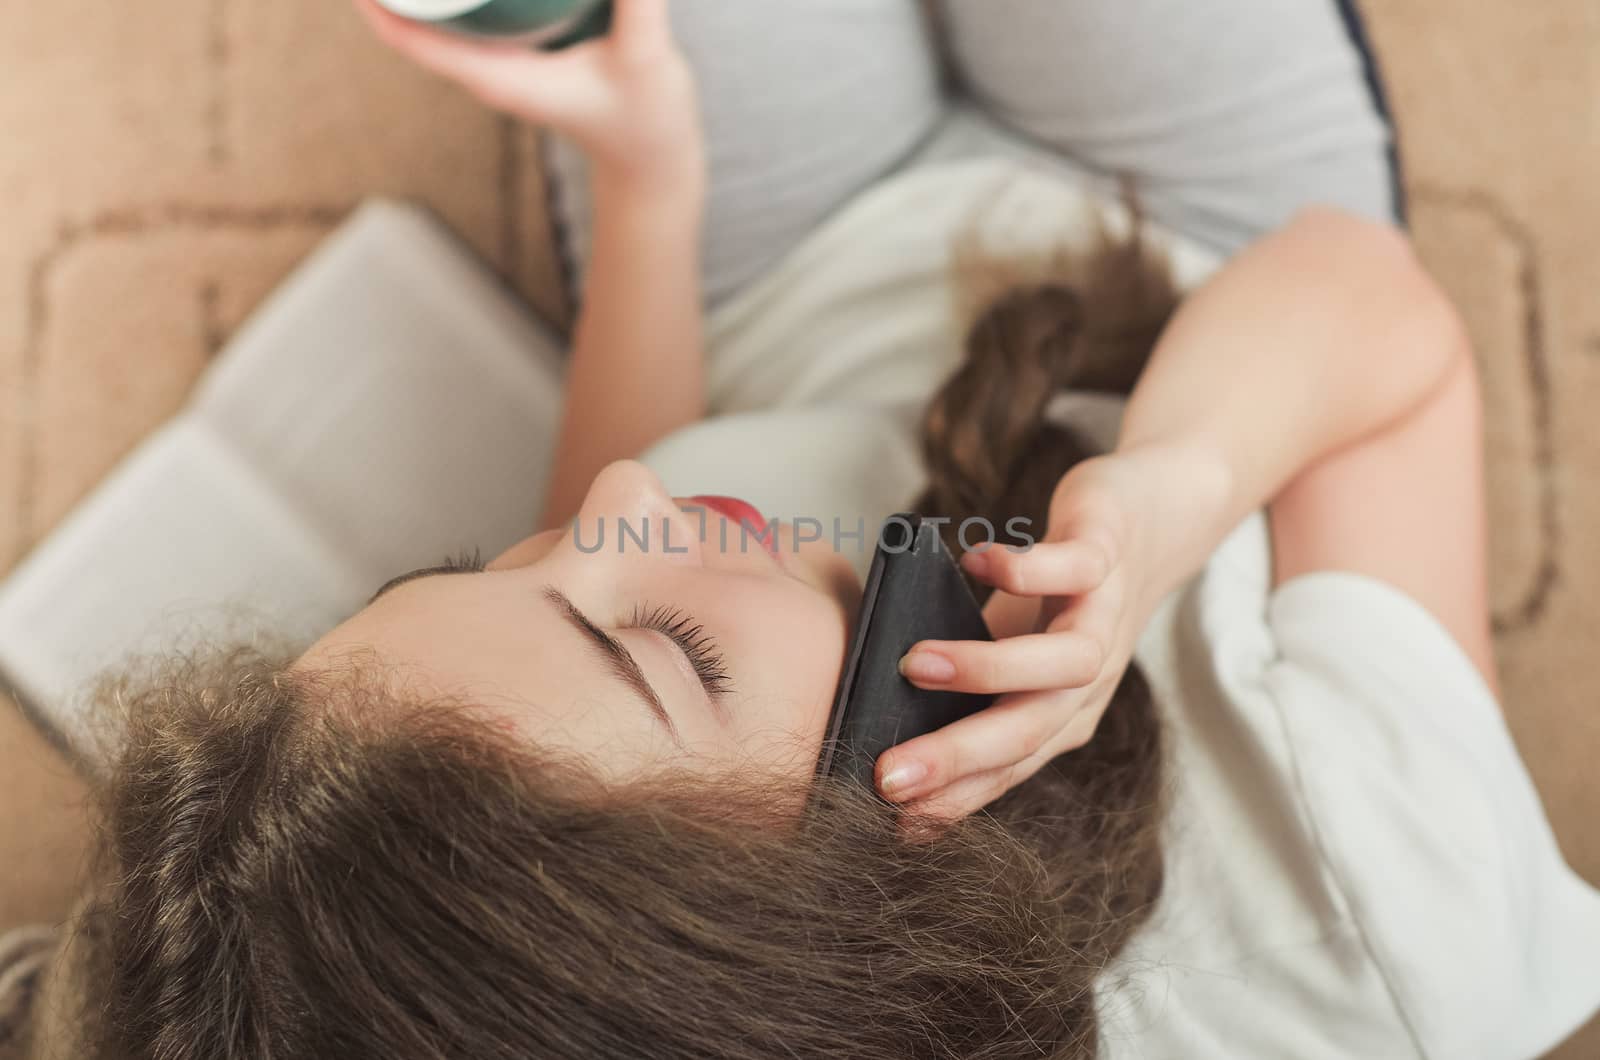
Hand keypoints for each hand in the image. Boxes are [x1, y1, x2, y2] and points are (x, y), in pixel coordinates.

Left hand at [355, 0, 702, 188]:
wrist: (656, 163)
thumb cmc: (647, 122)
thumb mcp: (645, 57)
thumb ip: (640, 1)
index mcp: (497, 75)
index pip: (408, 35)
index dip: (374, 0)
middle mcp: (487, 69)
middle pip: (408, 19)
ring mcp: (500, 62)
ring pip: (434, 15)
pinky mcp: (518, 54)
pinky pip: (467, 13)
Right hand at [875, 443, 1229, 822]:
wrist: (1154, 519)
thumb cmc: (1064, 593)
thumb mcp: (1018, 652)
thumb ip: (974, 692)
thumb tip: (898, 724)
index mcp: (1061, 714)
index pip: (1006, 768)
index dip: (952, 798)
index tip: (887, 816)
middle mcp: (1088, 680)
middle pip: (1029, 734)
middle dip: (956, 759)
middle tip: (887, 775)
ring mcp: (1102, 617)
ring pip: (1063, 665)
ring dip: (987, 670)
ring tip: (915, 663)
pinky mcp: (1107, 555)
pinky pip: (1074, 568)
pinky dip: (1024, 570)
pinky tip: (972, 562)